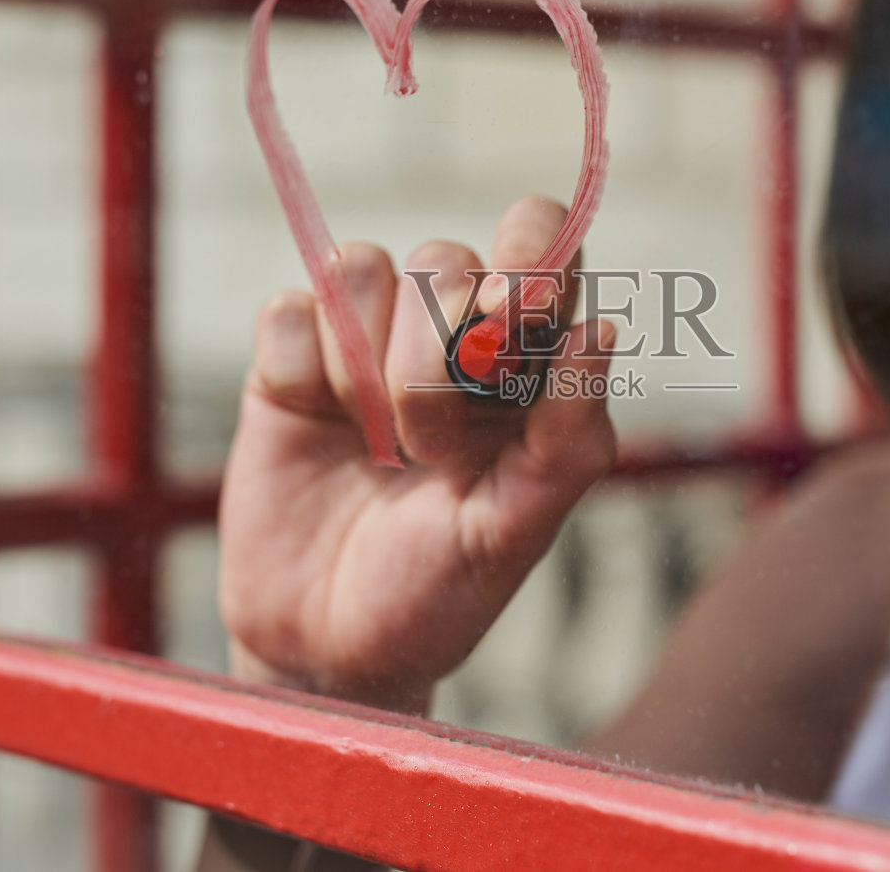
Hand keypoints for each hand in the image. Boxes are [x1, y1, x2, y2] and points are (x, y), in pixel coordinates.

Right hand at [217, 196, 616, 713]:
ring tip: (375, 448)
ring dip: (365, 369)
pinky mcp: (289, 360)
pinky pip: (292, 308)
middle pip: (443, 259)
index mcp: (525, 361)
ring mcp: (364, 341)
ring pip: (360, 268)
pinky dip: (300, 369)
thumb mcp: (517, 532)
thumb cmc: (441, 591)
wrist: (325, 648)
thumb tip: (600, 329)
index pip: (540, 241)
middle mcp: (448, 333)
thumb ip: (570, 439)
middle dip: (434, 360)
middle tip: (431, 453)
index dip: (528, 249)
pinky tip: (313, 425)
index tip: (510, 310)